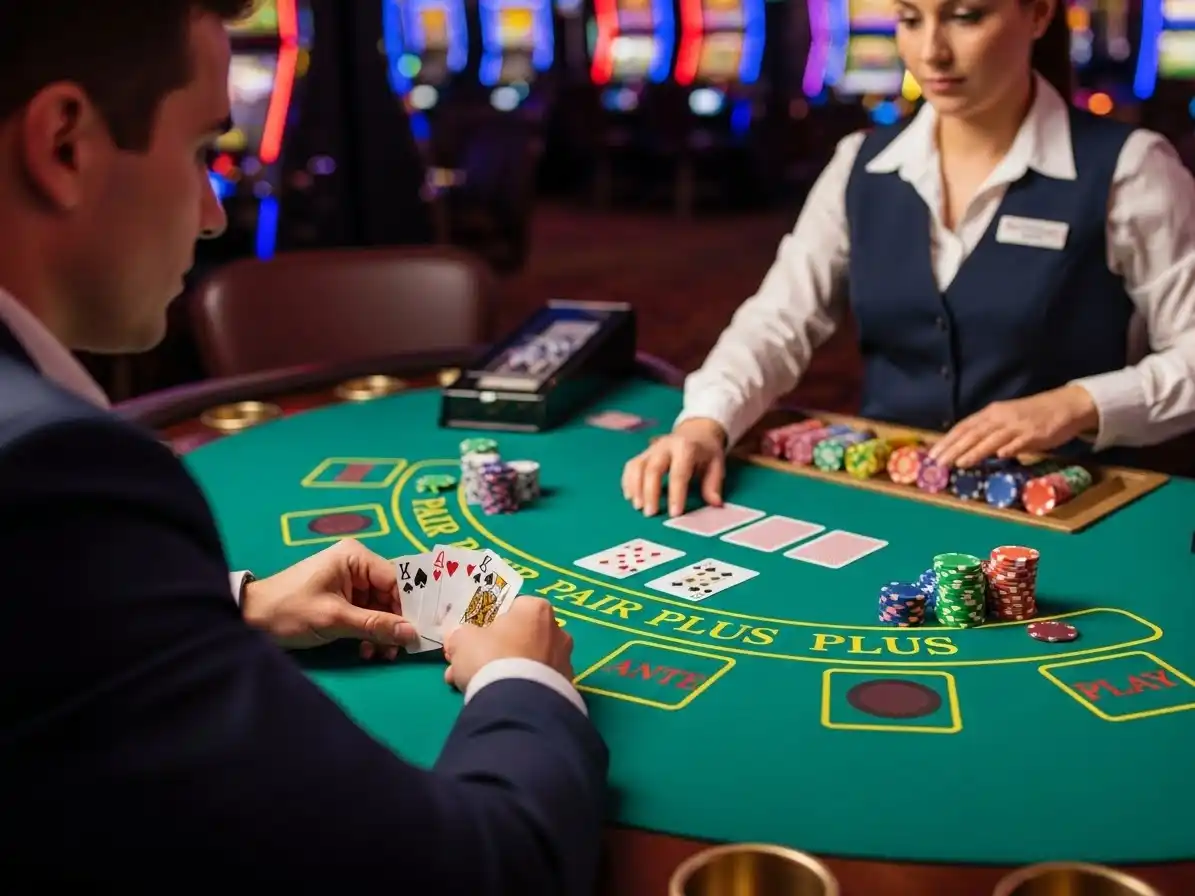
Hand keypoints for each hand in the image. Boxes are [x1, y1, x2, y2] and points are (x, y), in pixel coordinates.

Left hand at [241, 539, 416, 657]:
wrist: (249, 620)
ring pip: (380, 607)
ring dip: (381, 632)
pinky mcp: (341, 598)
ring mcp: (348, 581)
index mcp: (355, 557)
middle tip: (395, 651)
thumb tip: (412, 634)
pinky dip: (368, 632)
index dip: (408, 607)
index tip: (416, 633)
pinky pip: (366, 613)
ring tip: (378, 655)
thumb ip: (375, 625)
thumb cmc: (290, 611)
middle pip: (390, 594)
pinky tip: (365, 650)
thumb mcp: (335, 619)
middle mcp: (355, 564)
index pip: (396, 579)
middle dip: (393, 623)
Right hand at [442, 597, 573, 691]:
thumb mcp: (462, 641)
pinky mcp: (565, 690)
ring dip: (503, 673)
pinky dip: (518, 690)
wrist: (517, 705)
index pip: (513, 608)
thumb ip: (460, 636)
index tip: (474, 639)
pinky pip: (535, 685)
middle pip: (519, 637)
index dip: (490, 624)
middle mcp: (557, 631)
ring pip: (526, 664)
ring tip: (473, 689)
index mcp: (535, 609)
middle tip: (468, 667)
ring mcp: (563, 662)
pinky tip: (496, 702)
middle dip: (494, 652)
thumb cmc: (491, 658)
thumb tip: (457, 639)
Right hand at [621, 417, 726, 516]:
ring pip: (637, 466)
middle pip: (653, 468)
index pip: (679, 472)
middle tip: (650, 513)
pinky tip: (630, 497)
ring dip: (635, 488)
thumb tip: (715, 504)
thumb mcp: (716, 464)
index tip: (675, 513)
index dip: (676, 493)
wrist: (696, 432)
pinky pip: (631, 466)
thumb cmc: (706, 453)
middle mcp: (665, 446)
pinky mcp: (643, 454)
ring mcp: (652, 449)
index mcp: (686, 448)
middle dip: (650, 492)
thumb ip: (713, 484)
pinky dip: (628, 482)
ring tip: (638, 507)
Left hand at [928, 385, 1099, 467]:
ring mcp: (1018, 425)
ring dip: (975, 451)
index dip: (947, 440)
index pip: (963, 427)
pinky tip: (999, 457)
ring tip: (959, 463)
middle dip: (953, 449)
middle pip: (972, 433)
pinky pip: (1020, 442)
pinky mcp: (1035, 434)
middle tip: (937, 463)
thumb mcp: (1005, 419)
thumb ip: (987, 433)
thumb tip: (965, 449)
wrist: (1065, 405)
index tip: (932, 454)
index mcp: (991, 413)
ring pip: (992, 439)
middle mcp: (1001, 417)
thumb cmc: (1032, 415)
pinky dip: (1009, 448)